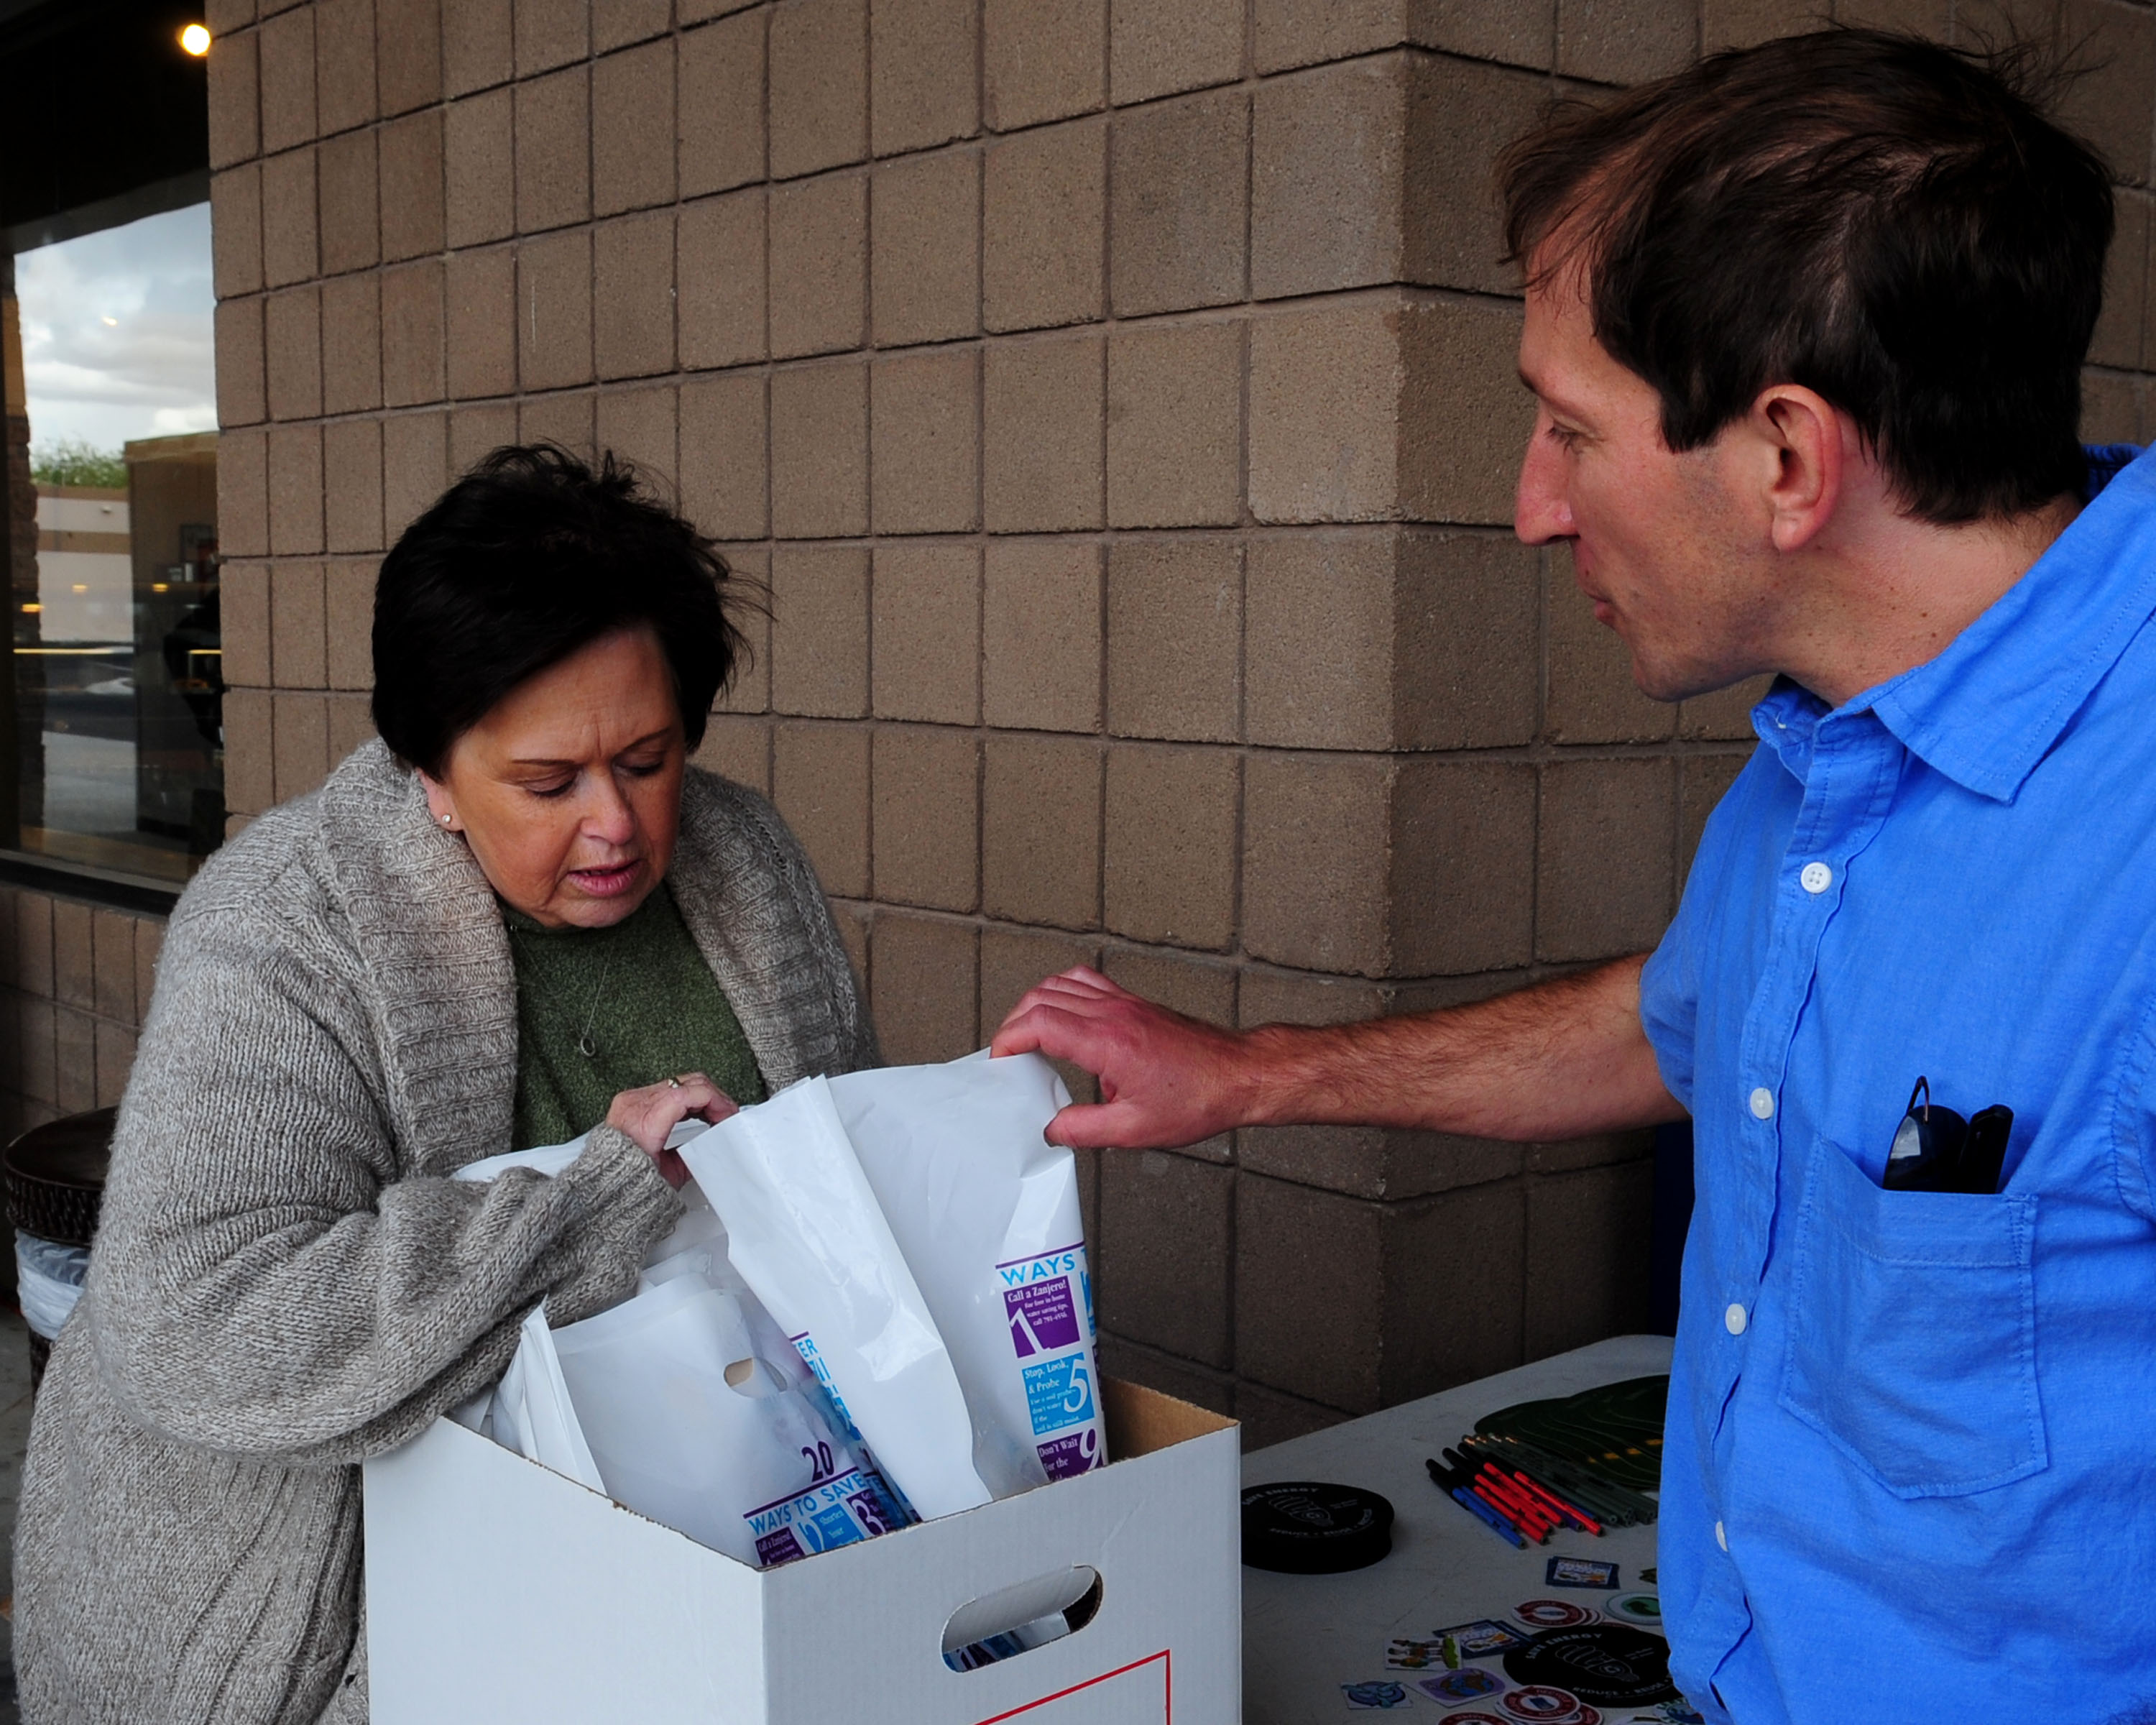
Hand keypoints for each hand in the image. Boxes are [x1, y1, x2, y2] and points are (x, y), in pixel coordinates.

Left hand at [606, 1073, 737, 1187]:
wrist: (602, 1183)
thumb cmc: (630, 1182)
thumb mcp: (672, 1172)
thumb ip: (694, 1149)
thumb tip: (711, 1140)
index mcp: (646, 1122)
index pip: (689, 1093)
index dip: (716, 1100)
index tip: (727, 1113)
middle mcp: (636, 1105)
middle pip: (687, 1082)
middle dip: (713, 1096)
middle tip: (725, 1114)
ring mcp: (631, 1099)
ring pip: (679, 1081)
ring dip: (700, 1095)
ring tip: (711, 1114)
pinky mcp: (630, 1098)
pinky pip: (665, 1088)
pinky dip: (685, 1096)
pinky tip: (693, 1110)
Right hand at [989, 967, 1256, 1149]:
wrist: (1240, 1075)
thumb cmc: (1200, 1097)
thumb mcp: (1135, 1129)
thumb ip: (1085, 1129)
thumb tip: (1052, 1129)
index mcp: (1108, 1042)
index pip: (1039, 1023)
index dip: (1009, 1039)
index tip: (1000, 1060)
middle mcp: (1113, 1013)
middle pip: (1042, 997)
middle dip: (1013, 1023)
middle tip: (1007, 1053)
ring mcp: (1125, 1002)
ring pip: (1060, 983)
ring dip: (1034, 1004)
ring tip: (1026, 1034)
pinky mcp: (1134, 1002)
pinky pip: (1086, 980)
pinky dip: (1062, 992)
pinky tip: (1062, 1014)